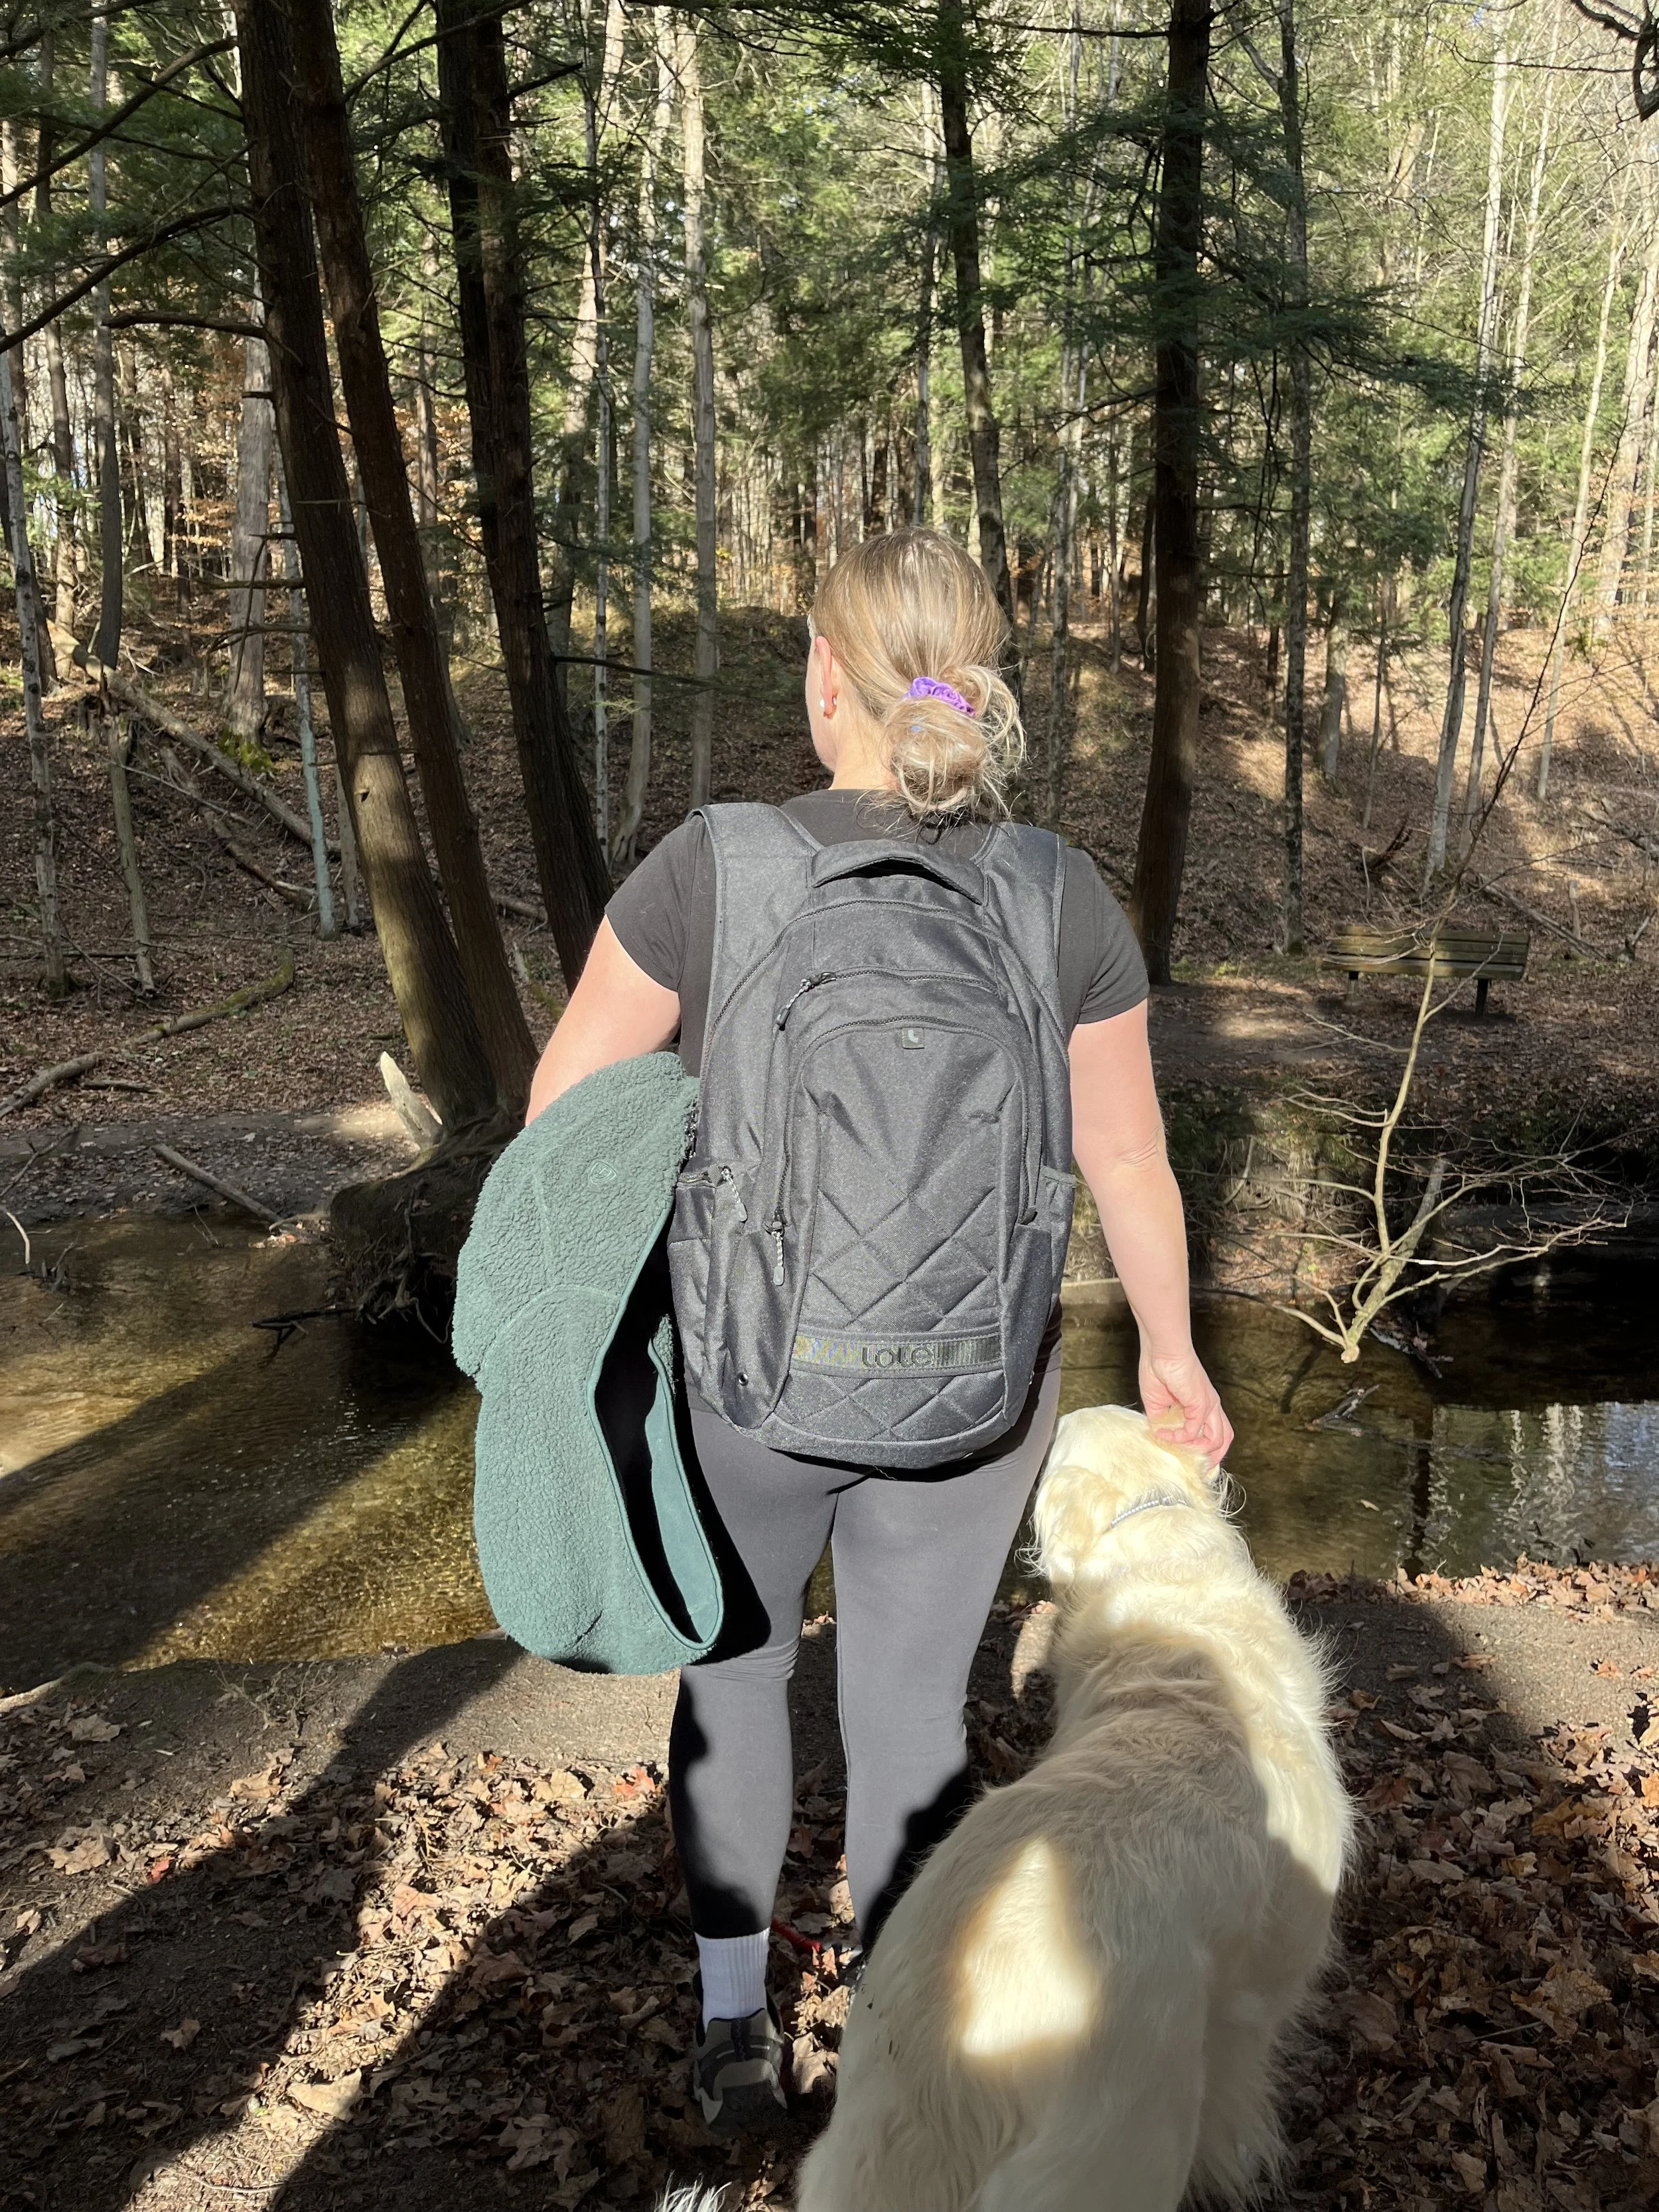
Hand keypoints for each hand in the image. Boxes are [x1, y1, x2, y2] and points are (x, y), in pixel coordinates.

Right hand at [1139, 1343, 1233, 1466]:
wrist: (1161, 1350)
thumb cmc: (1158, 1368)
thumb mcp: (1157, 1403)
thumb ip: (1162, 1421)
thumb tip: (1160, 1436)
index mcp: (1202, 1404)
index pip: (1215, 1431)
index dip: (1206, 1449)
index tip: (1190, 1461)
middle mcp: (1211, 1406)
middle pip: (1225, 1439)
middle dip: (1213, 1458)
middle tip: (1195, 1469)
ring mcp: (1209, 1405)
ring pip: (1217, 1440)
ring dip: (1196, 1451)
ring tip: (1176, 1449)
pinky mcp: (1201, 1404)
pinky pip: (1194, 1431)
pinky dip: (1178, 1437)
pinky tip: (1164, 1433)